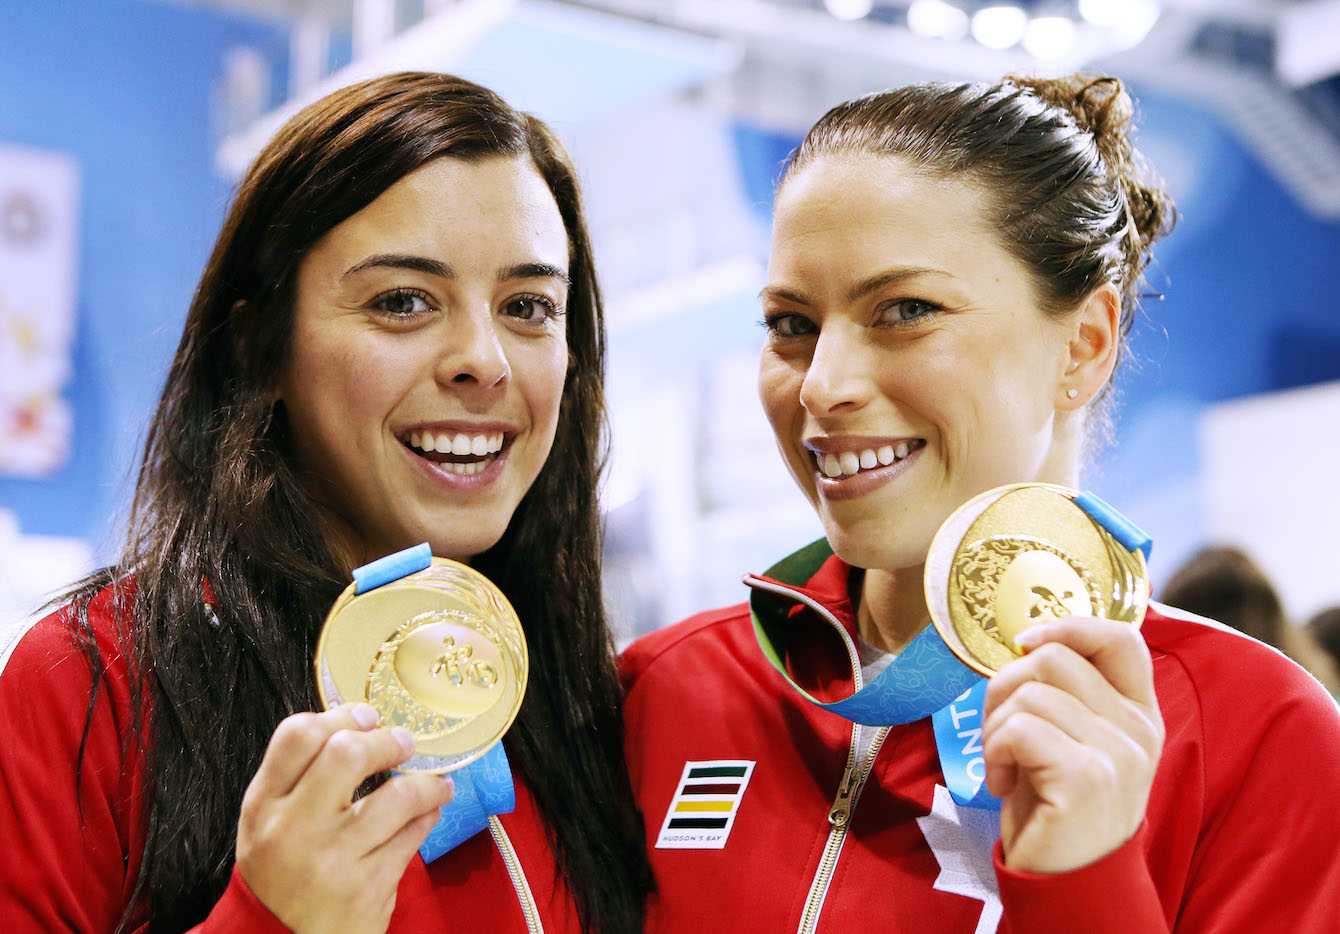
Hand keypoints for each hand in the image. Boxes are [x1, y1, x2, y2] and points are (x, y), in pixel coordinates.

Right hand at [236, 703, 454, 933]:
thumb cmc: (283, 868)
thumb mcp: (271, 820)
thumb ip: (302, 773)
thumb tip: (361, 722)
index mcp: (264, 805)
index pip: (297, 736)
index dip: (340, 715)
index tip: (366, 716)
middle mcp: (294, 829)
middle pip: (348, 754)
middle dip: (386, 741)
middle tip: (405, 744)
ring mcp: (333, 860)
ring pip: (397, 796)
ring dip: (426, 783)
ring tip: (436, 783)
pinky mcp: (366, 889)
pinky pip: (413, 836)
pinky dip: (427, 817)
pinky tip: (428, 813)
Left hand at [982, 617, 1163, 873]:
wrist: (1066, 884)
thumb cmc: (1055, 807)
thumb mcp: (1070, 740)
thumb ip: (1069, 695)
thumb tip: (1030, 640)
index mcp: (1139, 714)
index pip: (1122, 637)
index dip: (1067, 626)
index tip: (1024, 645)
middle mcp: (1139, 730)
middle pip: (1054, 657)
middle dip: (1004, 686)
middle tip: (1000, 733)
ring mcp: (1119, 754)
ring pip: (1029, 691)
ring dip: (994, 727)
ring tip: (1004, 765)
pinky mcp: (1088, 779)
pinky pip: (1018, 728)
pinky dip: (994, 753)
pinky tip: (1004, 784)